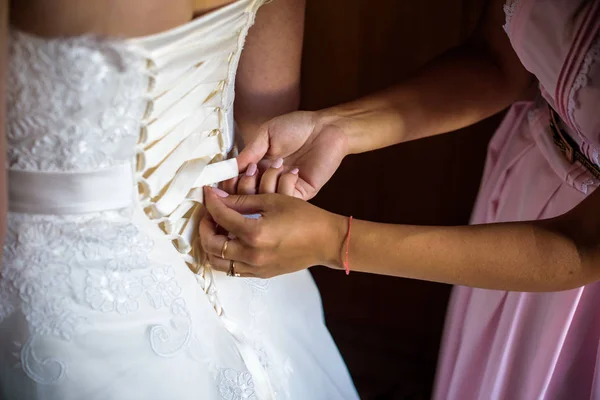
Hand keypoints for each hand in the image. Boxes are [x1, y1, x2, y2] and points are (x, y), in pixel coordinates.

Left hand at [199, 187, 345, 277]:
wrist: (326, 241)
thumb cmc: (304, 217)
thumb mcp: (272, 201)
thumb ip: (241, 201)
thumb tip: (218, 198)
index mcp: (254, 233)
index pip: (220, 217)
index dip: (211, 202)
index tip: (208, 193)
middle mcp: (251, 254)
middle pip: (212, 244)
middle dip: (204, 227)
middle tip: (209, 214)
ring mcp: (256, 267)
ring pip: (218, 262)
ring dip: (212, 245)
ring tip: (217, 229)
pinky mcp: (261, 274)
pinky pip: (233, 268)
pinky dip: (226, 256)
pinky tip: (232, 241)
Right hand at [225, 111, 348, 199]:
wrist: (326, 128)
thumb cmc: (297, 127)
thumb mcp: (267, 135)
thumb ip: (249, 152)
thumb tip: (229, 168)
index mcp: (257, 168)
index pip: (235, 185)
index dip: (229, 183)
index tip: (228, 175)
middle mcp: (268, 182)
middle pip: (245, 198)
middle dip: (243, 186)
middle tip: (253, 169)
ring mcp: (283, 190)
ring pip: (262, 202)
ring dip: (264, 183)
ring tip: (276, 164)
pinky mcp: (300, 194)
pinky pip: (283, 199)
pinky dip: (282, 185)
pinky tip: (291, 169)